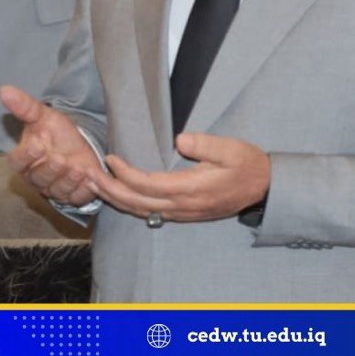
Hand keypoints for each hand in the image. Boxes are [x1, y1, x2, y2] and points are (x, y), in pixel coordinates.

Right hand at [3, 85, 103, 207]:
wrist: (80, 142)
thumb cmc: (56, 131)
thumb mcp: (43, 115)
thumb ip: (25, 106)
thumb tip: (4, 90)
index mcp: (25, 159)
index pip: (18, 161)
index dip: (26, 156)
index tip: (38, 145)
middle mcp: (36, 176)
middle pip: (39, 178)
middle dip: (51, 169)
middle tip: (62, 159)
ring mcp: (54, 188)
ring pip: (57, 190)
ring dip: (69, 180)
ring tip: (80, 168)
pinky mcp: (72, 195)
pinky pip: (75, 198)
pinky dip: (84, 190)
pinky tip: (91, 178)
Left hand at [88, 133, 269, 223]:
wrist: (265, 188)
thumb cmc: (248, 166)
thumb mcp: (231, 149)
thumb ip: (205, 144)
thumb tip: (179, 140)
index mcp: (191, 188)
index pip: (146, 183)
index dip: (124, 173)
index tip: (110, 158)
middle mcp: (183, 205)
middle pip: (137, 202)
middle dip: (110, 190)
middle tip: (89, 177)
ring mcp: (184, 213)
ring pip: (142, 211)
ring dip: (118, 200)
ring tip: (99, 187)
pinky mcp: (186, 214)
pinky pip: (152, 213)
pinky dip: (132, 206)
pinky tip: (124, 197)